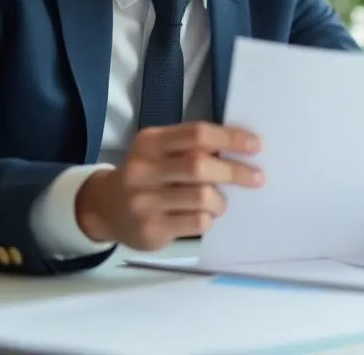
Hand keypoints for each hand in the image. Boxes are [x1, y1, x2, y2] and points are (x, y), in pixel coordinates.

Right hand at [75, 122, 262, 250]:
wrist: (105, 209)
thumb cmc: (147, 175)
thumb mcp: (159, 151)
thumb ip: (192, 147)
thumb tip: (242, 148)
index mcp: (150, 142)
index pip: (197, 135)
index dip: (230, 138)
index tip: (256, 146)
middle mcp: (143, 169)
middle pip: (200, 166)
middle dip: (235, 172)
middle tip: (257, 178)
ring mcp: (144, 201)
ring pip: (202, 197)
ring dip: (220, 201)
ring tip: (219, 203)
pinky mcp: (150, 229)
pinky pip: (197, 222)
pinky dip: (209, 219)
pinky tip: (203, 217)